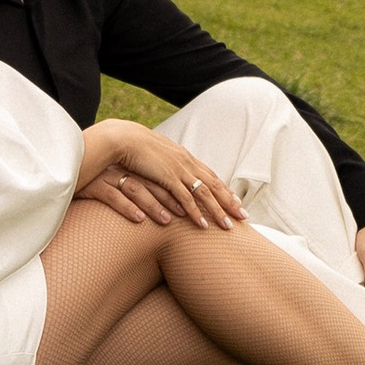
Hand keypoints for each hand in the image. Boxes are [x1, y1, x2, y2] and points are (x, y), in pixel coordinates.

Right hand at [85, 123, 244, 228]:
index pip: (209, 175)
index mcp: (183, 157)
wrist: (121, 137)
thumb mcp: (155, 156)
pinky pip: (184, 198)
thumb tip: (171, 173)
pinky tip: (202, 225)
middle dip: (229, 202)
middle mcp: (185, 163)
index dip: (223, 190)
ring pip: (203, 193)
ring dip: (217, 211)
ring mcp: (177, 170)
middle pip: (213, 185)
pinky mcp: (165, 177)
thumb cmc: (134, 147)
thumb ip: (166, 165)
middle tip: (244, 217)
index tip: (235, 202)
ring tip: (227, 227)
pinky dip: (195, 212)